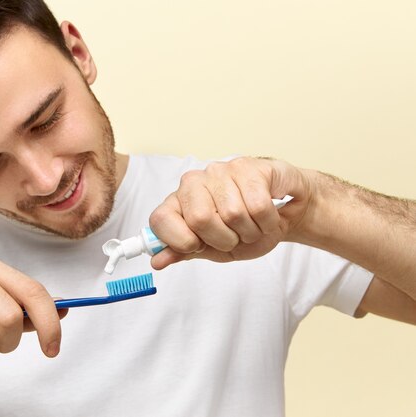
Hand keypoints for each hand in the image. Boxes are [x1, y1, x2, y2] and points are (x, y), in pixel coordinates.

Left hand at [149, 157, 311, 268]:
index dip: (182, 242)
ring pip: (233, 214)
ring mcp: (220, 171)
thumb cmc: (242, 230)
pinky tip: (266, 217)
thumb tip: (157, 261)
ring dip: (249, 232)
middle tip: (234, 237)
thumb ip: (183, 252)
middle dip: (224, 239)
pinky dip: (267, 222)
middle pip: (200, 219)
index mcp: (178, 202)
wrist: (282, 215)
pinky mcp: (248, 167)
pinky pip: (258, 207)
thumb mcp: (211, 248)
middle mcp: (193, 182)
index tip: (199, 245)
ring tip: (251, 226)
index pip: (160, 220)